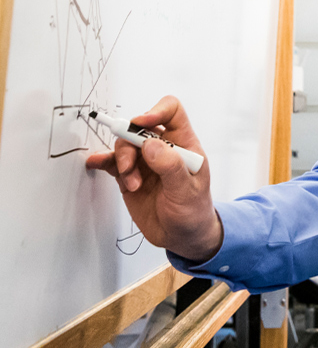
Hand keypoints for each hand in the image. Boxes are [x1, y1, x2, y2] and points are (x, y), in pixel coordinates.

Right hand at [85, 96, 222, 261]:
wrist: (182, 236)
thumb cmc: (193, 210)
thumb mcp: (187, 190)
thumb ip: (170, 166)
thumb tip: (150, 143)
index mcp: (183, 144)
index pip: (171, 112)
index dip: (156, 111)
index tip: (141, 123)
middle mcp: (163, 148)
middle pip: (140, 128)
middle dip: (130, 144)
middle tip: (129, 168)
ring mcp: (145, 162)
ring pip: (125, 145)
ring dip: (121, 161)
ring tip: (131, 184)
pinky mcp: (130, 177)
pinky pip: (113, 163)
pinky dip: (103, 160)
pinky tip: (95, 163)